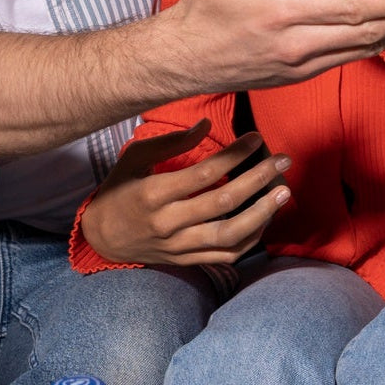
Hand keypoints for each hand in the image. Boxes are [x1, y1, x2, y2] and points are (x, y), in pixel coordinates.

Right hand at [79, 122, 290, 266]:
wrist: (101, 237)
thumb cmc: (120, 189)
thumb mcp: (135, 158)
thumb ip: (171, 142)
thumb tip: (206, 124)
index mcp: (154, 193)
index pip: (204, 173)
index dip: (234, 154)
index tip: (256, 137)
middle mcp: (168, 223)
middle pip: (223, 202)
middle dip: (258, 179)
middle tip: (283, 161)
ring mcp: (178, 246)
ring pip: (228, 234)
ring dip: (261, 213)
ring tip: (283, 193)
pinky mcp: (185, 260)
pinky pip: (224, 255)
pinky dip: (249, 240)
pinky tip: (265, 219)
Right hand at [160, 0, 384, 91]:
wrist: (181, 61)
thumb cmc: (201, 11)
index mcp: (283, 14)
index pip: (350, 8)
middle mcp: (299, 44)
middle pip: (368, 32)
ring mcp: (302, 63)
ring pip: (363, 48)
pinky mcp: (301, 73)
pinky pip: (348, 57)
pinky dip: (377, 43)